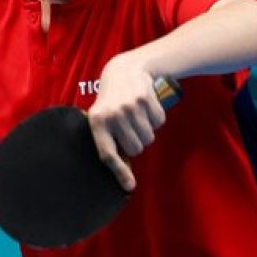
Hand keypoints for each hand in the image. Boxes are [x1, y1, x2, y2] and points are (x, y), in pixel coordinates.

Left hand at [88, 56, 166, 191]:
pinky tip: (145, 107)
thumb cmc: (111, 102)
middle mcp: (112, 115)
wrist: (124, 70)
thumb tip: (125, 178)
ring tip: (136, 117)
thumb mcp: (103, 119)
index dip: (119, 172)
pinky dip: (156, 119)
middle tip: (130, 129)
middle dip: (137, 143)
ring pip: (149, 137)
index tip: (129, 186)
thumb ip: (111, 144)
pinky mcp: (146, 98)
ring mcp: (129, 106)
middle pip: (135, 149)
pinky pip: (159, 123)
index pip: (108, 154)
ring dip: (146, 131)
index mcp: (96, 123)